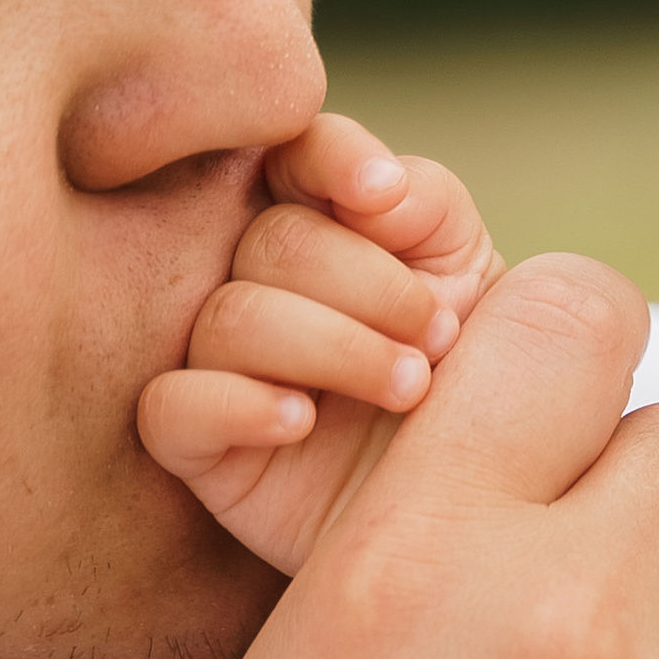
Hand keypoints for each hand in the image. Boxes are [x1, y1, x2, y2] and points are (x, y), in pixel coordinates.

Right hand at [137, 111, 502, 575]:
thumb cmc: (486, 385)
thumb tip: (382, 186)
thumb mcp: (485, 287)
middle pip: (275, 241)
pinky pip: (172, 407)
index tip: (382, 196)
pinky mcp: (204, 441)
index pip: (300, 154)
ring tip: (410, 389)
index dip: (333, 160)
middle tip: (439, 340)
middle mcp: (272, 282)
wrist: (486, 504)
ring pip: (229, 319)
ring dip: (332, 349)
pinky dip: (238, 406)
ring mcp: (230, 360)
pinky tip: (302, 422)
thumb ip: (435, 212)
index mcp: (338, 226)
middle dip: (370, 287)